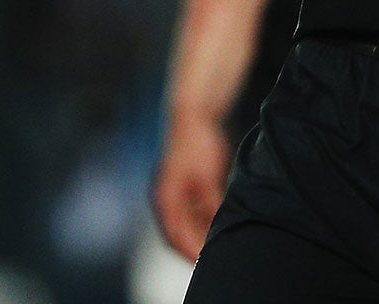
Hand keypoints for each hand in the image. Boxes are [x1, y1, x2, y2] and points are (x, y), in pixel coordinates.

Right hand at [153, 112, 231, 261]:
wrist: (192, 116)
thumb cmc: (198, 144)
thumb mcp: (208, 178)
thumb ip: (209, 206)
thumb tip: (215, 230)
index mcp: (166, 196)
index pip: (175, 235)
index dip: (190, 251)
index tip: (205, 262)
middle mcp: (163, 197)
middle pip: (174, 234)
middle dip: (190, 249)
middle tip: (211, 260)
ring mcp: (168, 191)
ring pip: (179, 225)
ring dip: (194, 236)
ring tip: (214, 245)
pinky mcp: (177, 186)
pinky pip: (184, 213)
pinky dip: (196, 223)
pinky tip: (212, 226)